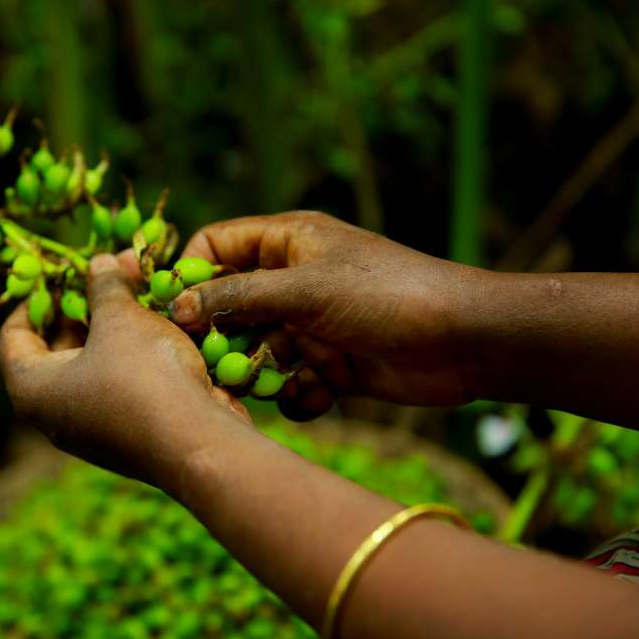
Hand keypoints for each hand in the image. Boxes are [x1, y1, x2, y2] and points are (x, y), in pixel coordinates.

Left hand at [0, 253, 249, 483]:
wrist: (198, 442)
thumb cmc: (143, 375)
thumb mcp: (120, 318)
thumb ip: (105, 286)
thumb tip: (98, 263)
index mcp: (33, 389)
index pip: (13, 336)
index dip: (36, 298)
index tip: (62, 273)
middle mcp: (55, 415)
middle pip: (57, 348)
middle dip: (85, 305)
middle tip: (112, 273)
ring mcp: (92, 429)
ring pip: (95, 364)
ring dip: (115, 326)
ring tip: (142, 290)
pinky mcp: (128, 435)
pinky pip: (121, 384)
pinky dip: (135, 354)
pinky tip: (163, 328)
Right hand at [169, 211, 485, 417]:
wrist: (464, 340)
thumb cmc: (384, 295)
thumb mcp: (304, 290)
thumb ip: (238, 297)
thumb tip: (181, 307)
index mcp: (287, 242)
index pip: (217, 247)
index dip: (192, 276)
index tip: (174, 314)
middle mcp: (294, 281)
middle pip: (231, 306)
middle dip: (223, 338)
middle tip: (211, 365)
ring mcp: (312, 324)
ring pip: (258, 351)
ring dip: (260, 373)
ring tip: (275, 384)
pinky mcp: (331, 364)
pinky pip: (293, 382)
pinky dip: (299, 395)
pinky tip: (320, 396)